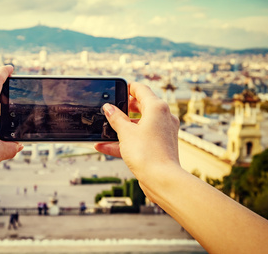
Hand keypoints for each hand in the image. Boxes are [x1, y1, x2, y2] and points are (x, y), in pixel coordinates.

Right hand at [95, 82, 180, 200]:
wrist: (162, 180)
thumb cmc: (147, 154)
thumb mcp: (125, 132)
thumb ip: (115, 118)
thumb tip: (109, 108)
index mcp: (157, 108)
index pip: (141, 89)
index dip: (127, 87)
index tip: (117, 88)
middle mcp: (163, 117)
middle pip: (141, 106)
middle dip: (123, 108)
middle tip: (110, 109)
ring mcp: (162, 132)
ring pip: (139, 124)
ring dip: (121, 126)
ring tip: (104, 129)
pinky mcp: (159, 145)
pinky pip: (140, 138)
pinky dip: (126, 140)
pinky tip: (105, 145)